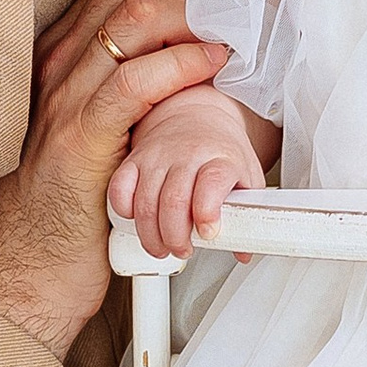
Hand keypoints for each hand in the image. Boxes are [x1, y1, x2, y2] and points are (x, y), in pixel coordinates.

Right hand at [0, 0, 230, 356]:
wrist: (23, 269)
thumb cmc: (65, 206)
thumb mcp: (88, 130)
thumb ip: (120, 88)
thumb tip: (183, 58)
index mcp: (59, 57)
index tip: (218, 5)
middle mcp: (57, 65)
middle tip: (233, 19)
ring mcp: (64, 98)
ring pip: (136, 19)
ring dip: (198, 22)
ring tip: (233, 39)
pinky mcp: (80, 137)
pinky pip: (136, 80)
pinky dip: (183, 64)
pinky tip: (211, 68)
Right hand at [109, 87, 267, 257]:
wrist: (195, 115)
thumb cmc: (220, 151)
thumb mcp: (246, 176)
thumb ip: (247, 212)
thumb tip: (243, 251)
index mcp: (220, 158)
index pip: (212, 182)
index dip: (207, 213)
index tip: (208, 233)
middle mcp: (187, 155)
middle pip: (174, 201)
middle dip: (176, 237)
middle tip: (182, 249)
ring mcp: (157, 156)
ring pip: (145, 202)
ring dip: (151, 235)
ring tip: (162, 246)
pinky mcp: (134, 159)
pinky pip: (119, 189)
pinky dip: (123, 211)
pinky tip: (137, 220)